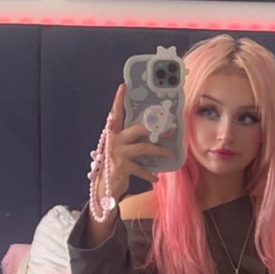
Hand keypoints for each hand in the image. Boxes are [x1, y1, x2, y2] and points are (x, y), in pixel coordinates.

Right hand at [97, 84, 172, 203]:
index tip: (123, 86)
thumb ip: (129, 139)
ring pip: (144, 147)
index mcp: (113, 132)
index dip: (119, 100)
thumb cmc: (115, 164)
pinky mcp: (122, 167)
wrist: (104, 187)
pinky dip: (149, 174)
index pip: (116, 112)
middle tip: (170, 131)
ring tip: (169, 153)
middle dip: (155, 130)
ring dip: (159, 151)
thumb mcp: (120, 148)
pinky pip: (141, 169)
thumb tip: (150, 132)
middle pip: (137, 129)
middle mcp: (114, 140)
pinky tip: (155, 178)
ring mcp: (117, 153)